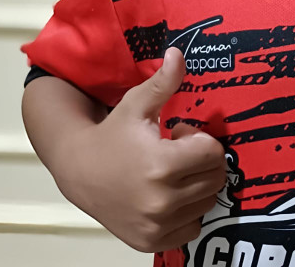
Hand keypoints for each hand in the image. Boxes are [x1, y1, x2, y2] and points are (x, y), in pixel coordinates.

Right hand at [58, 47, 226, 252]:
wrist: (79, 172)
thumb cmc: (112, 135)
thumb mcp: (136, 104)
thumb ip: (163, 82)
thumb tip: (178, 53)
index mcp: (161, 165)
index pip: (212, 152)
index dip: (199, 138)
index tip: (180, 134)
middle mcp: (161, 200)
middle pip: (215, 177)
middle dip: (202, 160)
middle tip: (178, 151)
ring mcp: (157, 225)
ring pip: (207, 202)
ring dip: (197, 185)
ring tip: (171, 172)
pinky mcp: (151, 241)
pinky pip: (193, 227)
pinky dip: (188, 212)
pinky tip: (168, 195)